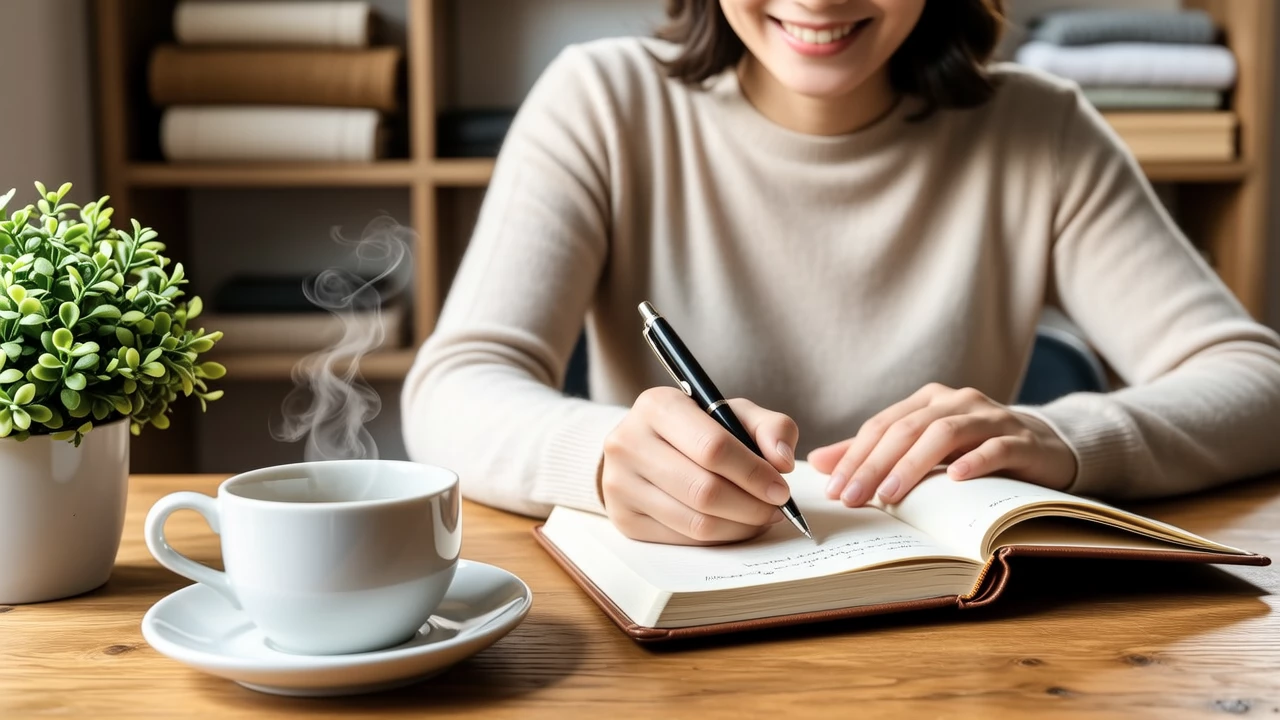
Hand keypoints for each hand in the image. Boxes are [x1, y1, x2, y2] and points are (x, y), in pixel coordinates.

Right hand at [600, 387, 799, 544]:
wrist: (642, 447)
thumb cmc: (695, 428)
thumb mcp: (732, 413)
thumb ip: (770, 426)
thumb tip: (782, 461)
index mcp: (657, 406)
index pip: (713, 447)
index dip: (754, 473)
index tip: (781, 489)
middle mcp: (629, 442)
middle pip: (704, 490)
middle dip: (751, 506)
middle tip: (776, 509)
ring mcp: (619, 484)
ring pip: (695, 522)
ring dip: (740, 526)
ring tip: (760, 518)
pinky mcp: (623, 518)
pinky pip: (683, 539)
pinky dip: (718, 537)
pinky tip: (733, 524)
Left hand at [809, 383, 1075, 506]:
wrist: (1045, 446)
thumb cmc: (974, 449)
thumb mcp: (922, 448)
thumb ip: (873, 452)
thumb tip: (817, 462)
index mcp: (928, 400)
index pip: (882, 426)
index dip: (854, 455)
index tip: (833, 488)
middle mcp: (957, 401)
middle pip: (907, 429)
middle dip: (875, 464)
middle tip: (852, 497)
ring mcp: (990, 417)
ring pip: (945, 433)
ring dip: (913, 464)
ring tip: (890, 495)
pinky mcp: (1022, 439)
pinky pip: (995, 447)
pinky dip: (974, 461)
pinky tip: (954, 480)